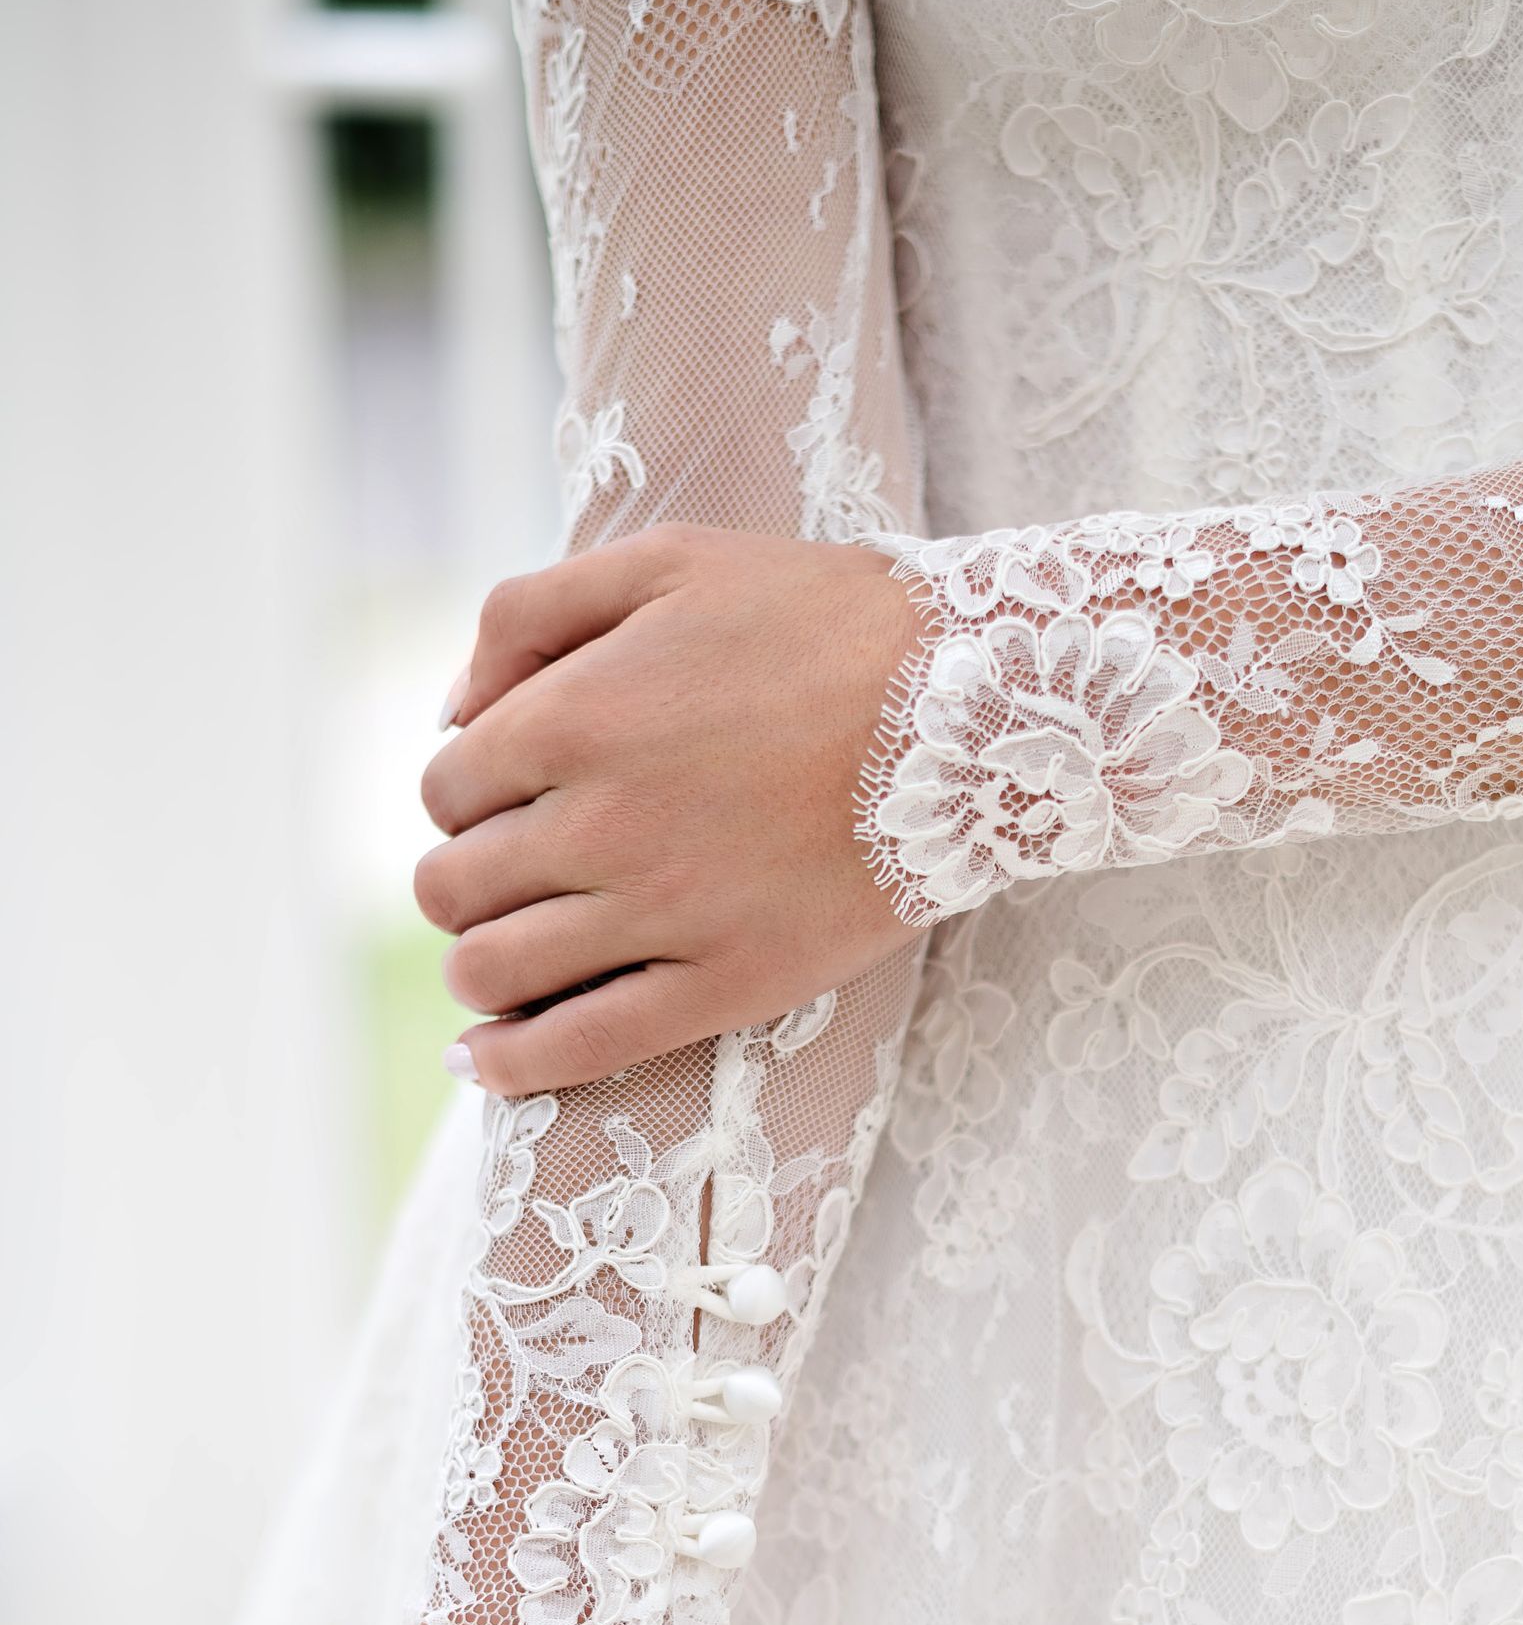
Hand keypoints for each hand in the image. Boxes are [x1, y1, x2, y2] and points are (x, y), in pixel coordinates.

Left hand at [416, 524, 925, 1096]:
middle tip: (514, 876)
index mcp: (571, 716)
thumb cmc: (824, 619)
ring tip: (505, 960)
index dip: (466, 798)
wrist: (973, 706)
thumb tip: (451, 712)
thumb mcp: (667, 561)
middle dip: (466, 880)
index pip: (447, 789)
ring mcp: (662, 913)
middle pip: (455, 886)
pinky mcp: (726, 984)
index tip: (509, 801)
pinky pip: (582, 1048)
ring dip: (478, 969)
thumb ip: (530, 614)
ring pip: (494, 972)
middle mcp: (599, 822)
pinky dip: (511, 1064)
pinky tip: (486, 1062)